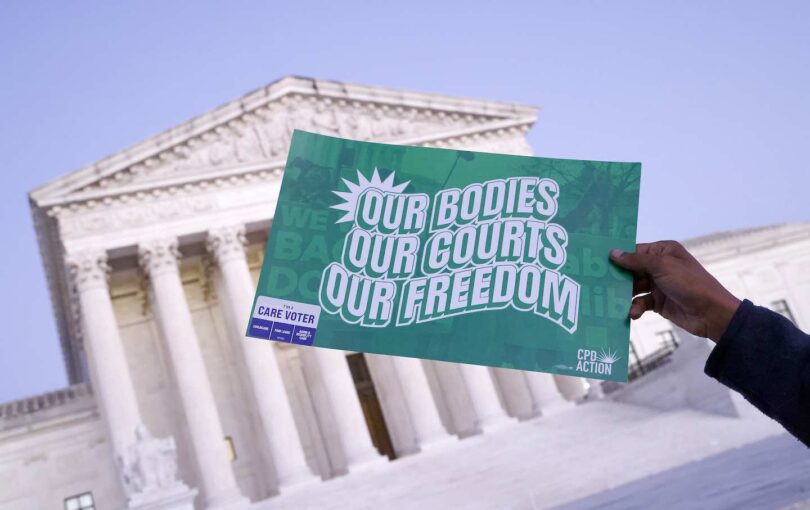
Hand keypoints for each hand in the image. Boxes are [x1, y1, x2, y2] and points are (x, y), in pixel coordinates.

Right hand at [609, 241, 740, 341]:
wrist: (711, 313)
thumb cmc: (689, 283)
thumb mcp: (662, 266)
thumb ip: (636, 260)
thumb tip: (612, 252)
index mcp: (663, 251)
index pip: (635, 251)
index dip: (618, 256)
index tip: (597, 261)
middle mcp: (660, 266)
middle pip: (631, 270)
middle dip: (618, 278)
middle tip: (598, 283)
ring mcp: (659, 285)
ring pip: (633, 288)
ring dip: (625, 295)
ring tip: (612, 301)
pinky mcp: (658, 302)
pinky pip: (640, 303)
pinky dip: (635, 308)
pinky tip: (632, 313)